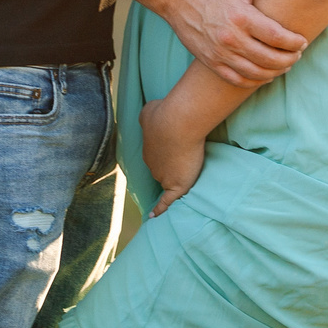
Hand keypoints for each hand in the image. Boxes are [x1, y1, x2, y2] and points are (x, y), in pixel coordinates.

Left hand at [140, 99, 205, 214]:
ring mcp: (163, 176)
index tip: (168, 150)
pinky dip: (160, 209)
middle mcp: (152, 164)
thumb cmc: (165, 114)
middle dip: (167, 165)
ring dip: (171, 181)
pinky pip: (167, 201)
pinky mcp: (177, 185)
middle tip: (179, 159)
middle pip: (159, 169)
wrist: (177, 124)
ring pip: (166, 181)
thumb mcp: (149, 111)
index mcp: (147, 149)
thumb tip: (149, 118)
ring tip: (178, 182)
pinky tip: (155, 216)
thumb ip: (148, 117)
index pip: (155, 156)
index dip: (162, 153)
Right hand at [165, 0, 306, 86]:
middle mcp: (231, 38)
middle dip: (289, 59)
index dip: (294, 42)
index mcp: (241, 17)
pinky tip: (264, 75)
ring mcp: (220, 53)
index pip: (276, 37)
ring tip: (285, 66)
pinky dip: (254, 81)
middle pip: (268, 58)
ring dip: (274, 72)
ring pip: (255, 73)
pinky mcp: (211, 62)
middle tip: (297, 55)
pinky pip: (236, 79)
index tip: (302, 41)